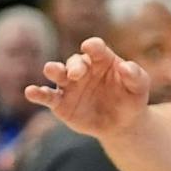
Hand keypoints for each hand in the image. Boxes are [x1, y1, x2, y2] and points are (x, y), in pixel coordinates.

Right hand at [24, 36, 150, 136]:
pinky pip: (47, 97)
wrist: (122, 124)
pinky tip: (30, 92)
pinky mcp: (60, 103)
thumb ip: (136, 75)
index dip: (93, 46)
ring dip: (53, 70)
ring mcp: (69, 85)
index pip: (95, 48)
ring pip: (57, 74)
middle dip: (74, 65)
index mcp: (102, 59)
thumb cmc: (131, 99)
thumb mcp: (139, 88)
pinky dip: (37, 94)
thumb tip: (126, 66)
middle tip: (76, 73)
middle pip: (74, 61)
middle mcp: (82, 69)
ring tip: (50, 69)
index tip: (91, 47)